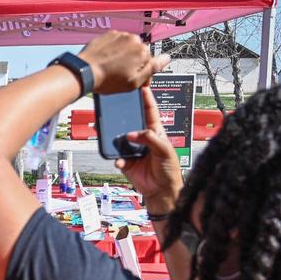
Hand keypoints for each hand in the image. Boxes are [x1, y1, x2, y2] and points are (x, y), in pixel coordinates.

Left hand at [79, 31, 171, 93]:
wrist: (84, 71)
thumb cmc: (108, 79)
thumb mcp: (134, 82)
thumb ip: (153, 69)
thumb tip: (167, 58)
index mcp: (142, 51)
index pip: (150, 62)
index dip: (143, 75)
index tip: (136, 83)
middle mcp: (133, 39)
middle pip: (138, 53)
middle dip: (133, 64)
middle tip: (122, 76)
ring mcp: (119, 35)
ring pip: (127, 47)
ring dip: (123, 56)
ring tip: (113, 69)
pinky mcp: (107, 35)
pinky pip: (115, 43)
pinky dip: (113, 51)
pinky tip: (107, 61)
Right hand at [115, 87, 182, 210]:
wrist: (161, 191)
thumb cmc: (169, 170)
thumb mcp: (164, 150)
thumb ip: (150, 139)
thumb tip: (132, 134)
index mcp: (155, 133)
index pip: (150, 112)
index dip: (146, 100)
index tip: (142, 87)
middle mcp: (143, 139)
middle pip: (131, 122)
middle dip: (125, 115)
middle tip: (118, 106)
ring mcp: (133, 150)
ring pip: (120, 138)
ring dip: (116, 137)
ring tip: (111, 133)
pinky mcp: (126, 162)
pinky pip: (117, 157)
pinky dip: (117, 158)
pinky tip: (120, 160)